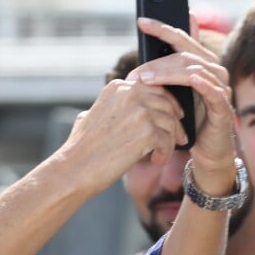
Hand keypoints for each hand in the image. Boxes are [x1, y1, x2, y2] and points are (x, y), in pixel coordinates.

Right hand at [59, 77, 186, 197]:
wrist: (75, 168)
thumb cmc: (83, 147)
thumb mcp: (95, 113)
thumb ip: (116, 104)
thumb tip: (134, 105)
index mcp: (118, 86)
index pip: (155, 88)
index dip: (168, 104)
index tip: (175, 117)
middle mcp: (130, 93)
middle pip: (167, 104)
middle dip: (175, 122)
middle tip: (180, 138)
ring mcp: (140, 111)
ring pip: (171, 123)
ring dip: (170, 141)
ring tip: (161, 154)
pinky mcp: (147, 132)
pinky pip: (168, 141)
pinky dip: (164, 153)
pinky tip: (155, 161)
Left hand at [129, 17, 236, 194]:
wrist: (206, 150)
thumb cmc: (190, 120)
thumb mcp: (175, 91)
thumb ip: (169, 68)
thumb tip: (156, 42)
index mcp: (203, 62)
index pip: (183, 39)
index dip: (163, 28)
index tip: (141, 21)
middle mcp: (215, 71)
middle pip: (185, 56)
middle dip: (157, 62)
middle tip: (135, 74)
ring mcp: (221, 88)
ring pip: (195, 71)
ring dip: (167, 74)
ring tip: (145, 81)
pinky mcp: (224, 107)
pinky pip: (214, 92)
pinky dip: (203, 83)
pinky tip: (192, 79)